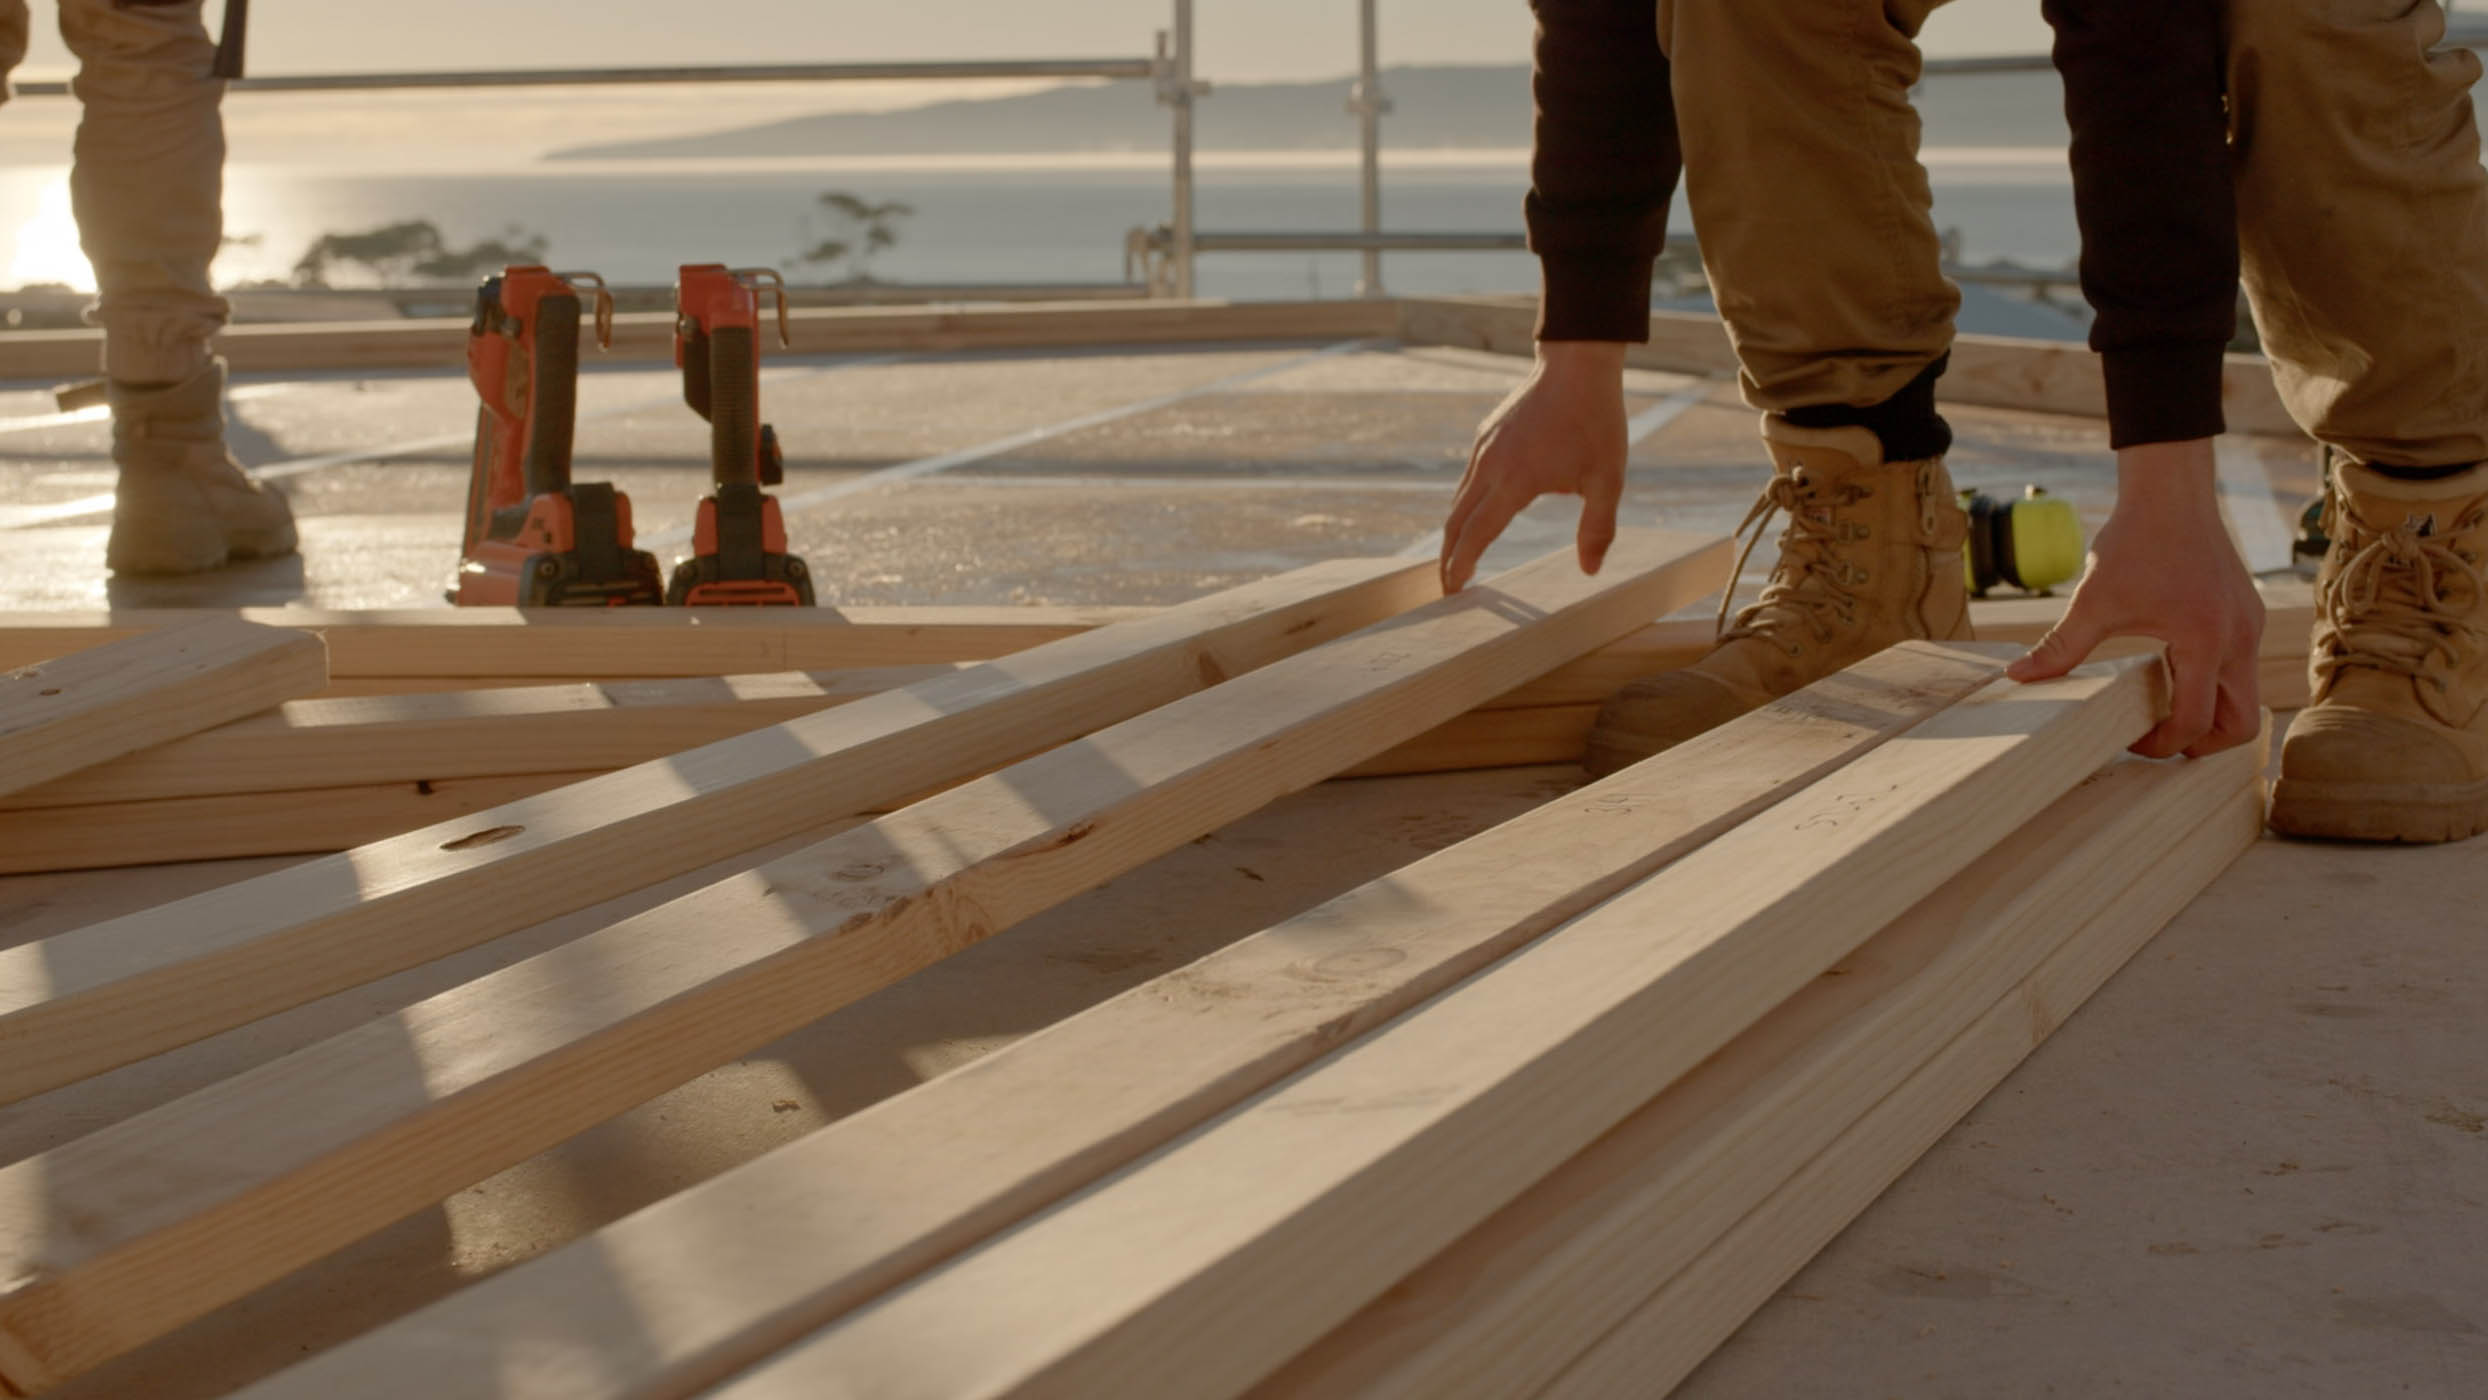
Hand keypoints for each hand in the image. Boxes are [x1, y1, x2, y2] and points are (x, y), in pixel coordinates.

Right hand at [1439, 340, 1628, 591]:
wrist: (1577, 365)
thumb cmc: (1596, 421)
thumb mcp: (1608, 479)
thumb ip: (1598, 527)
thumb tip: (1590, 569)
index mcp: (1516, 480)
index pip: (1477, 533)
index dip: (1462, 565)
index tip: (1454, 590)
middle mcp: (1490, 466)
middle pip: (1456, 522)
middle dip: (1448, 557)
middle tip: (1447, 587)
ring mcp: (1484, 448)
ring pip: (1458, 500)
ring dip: (1454, 533)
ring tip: (1456, 559)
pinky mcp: (1486, 436)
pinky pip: (1467, 478)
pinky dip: (1463, 506)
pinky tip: (1473, 516)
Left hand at [2006, 438, 2265, 757]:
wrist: (2170, 492)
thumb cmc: (2135, 540)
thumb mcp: (2092, 599)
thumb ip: (2059, 646)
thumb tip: (2018, 677)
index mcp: (2205, 641)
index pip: (2197, 721)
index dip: (2163, 745)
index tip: (2130, 741)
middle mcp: (2238, 639)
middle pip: (2241, 723)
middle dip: (2202, 744)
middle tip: (2158, 741)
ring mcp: (2248, 627)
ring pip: (2244, 697)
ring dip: (2210, 715)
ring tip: (2161, 712)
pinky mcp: (2245, 616)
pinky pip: (2238, 668)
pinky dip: (2211, 684)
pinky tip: (2168, 672)